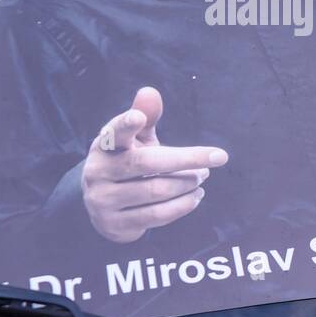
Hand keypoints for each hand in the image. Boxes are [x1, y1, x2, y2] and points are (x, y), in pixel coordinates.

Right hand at [81, 87, 228, 242]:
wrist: (103, 208)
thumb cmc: (126, 162)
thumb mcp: (134, 140)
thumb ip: (145, 116)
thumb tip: (150, 91)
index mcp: (104, 146)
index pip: (114, 133)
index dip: (126, 124)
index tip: (139, 117)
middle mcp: (98, 172)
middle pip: (146, 163)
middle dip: (187, 159)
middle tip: (216, 157)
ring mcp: (104, 201)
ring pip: (156, 191)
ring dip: (188, 184)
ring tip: (203, 177)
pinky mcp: (116, 225)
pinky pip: (157, 216)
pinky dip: (182, 205)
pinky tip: (195, 196)